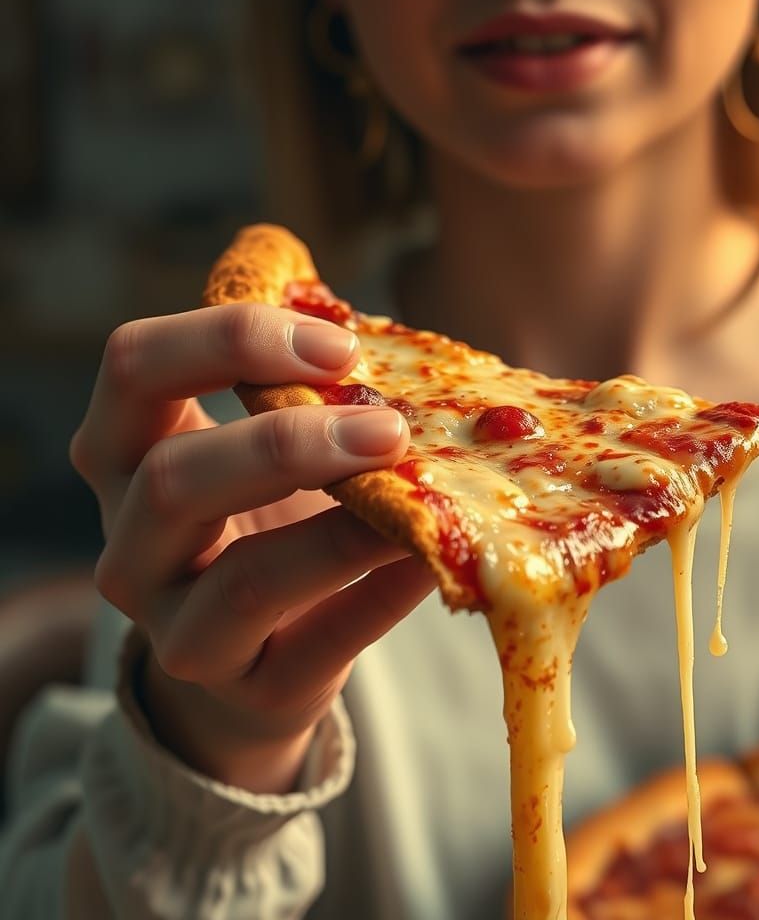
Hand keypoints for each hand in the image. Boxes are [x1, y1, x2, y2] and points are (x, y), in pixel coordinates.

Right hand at [71, 302, 434, 791]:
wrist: (254, 656)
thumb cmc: (262, 520)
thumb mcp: (253, 440)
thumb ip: (279, 370)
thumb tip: (313, 272)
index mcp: (122, 451)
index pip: (133, 367)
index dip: (228, 339)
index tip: (339, 342)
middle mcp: (128, 542)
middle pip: (173, 478)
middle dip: (288, 443)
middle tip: (388, 427)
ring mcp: (175, 628)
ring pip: (241, 580)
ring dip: (342, 533)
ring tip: (420, 499)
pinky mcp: (246, 688)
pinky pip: (318, 644)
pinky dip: (381, 596)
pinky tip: (433, 562)